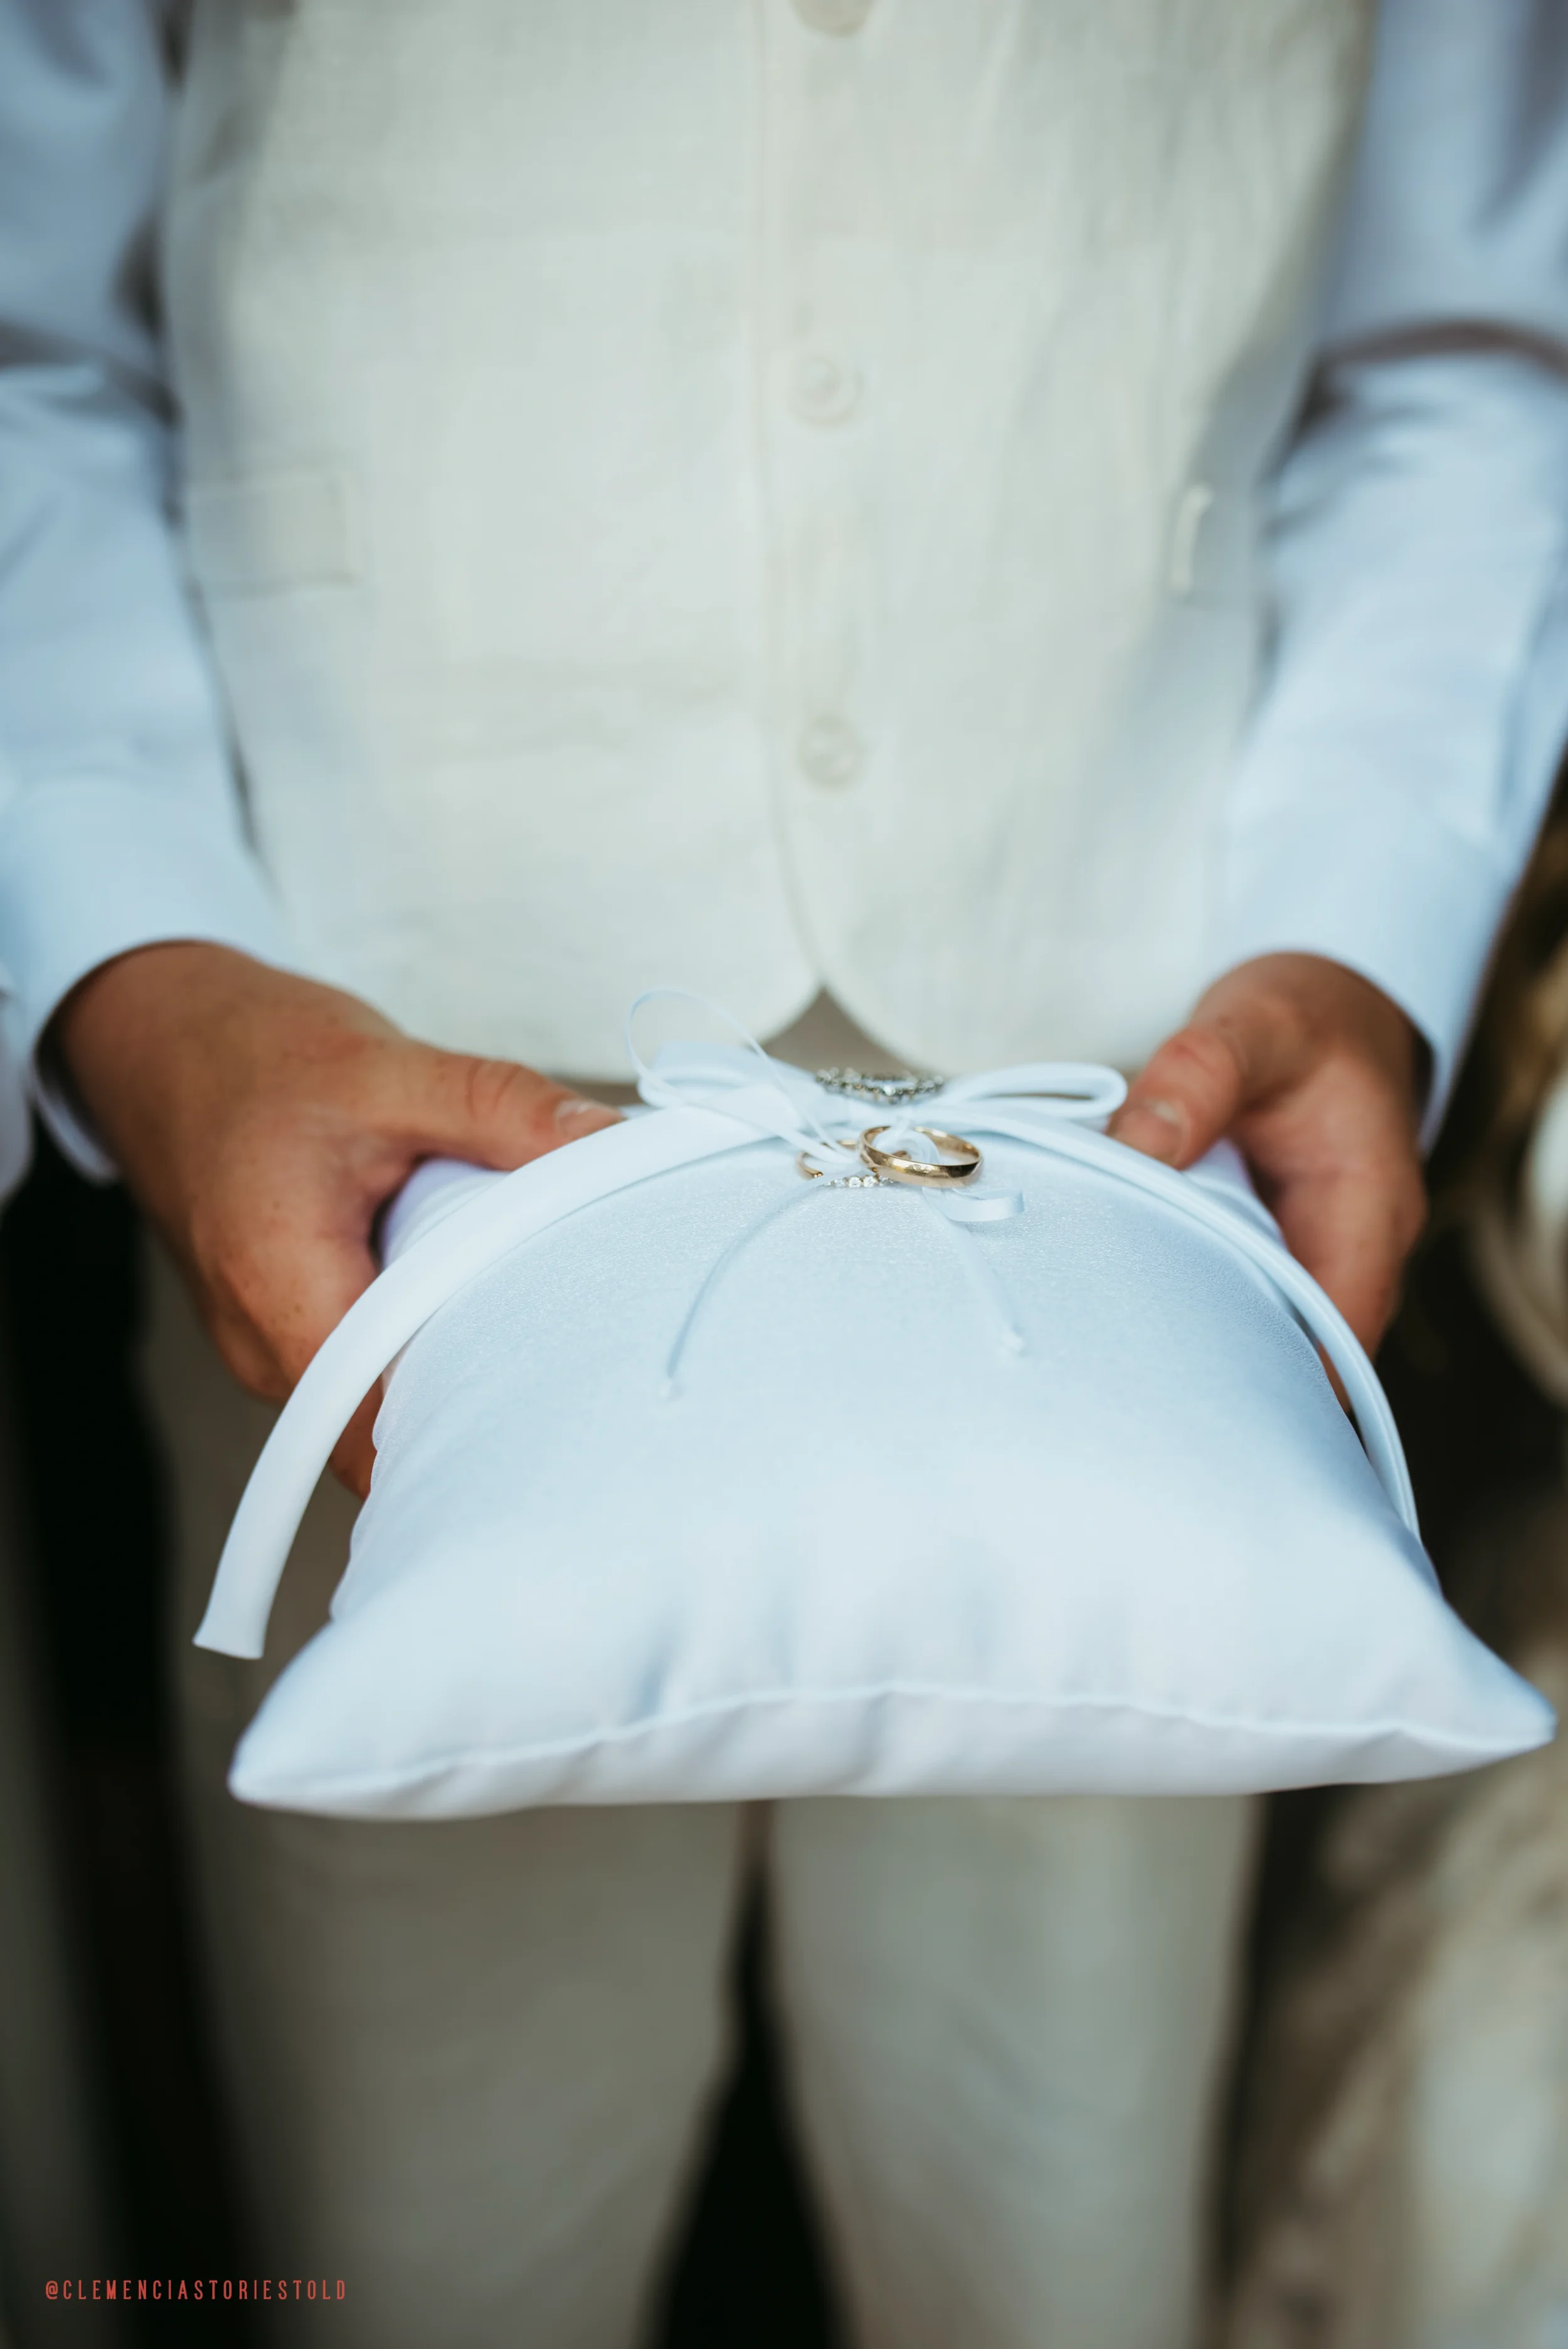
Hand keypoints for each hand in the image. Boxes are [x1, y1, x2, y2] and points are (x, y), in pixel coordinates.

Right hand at [53, 943, 619, 1494]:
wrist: (160, 1041)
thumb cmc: (251, 1056)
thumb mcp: (388, 1067)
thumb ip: (502, 1108)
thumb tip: (610, 1142)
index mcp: (279, 1288)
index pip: (383, 1429)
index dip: (475, 1429)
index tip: (561, 1402)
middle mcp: (260, 1345)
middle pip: (386, 1431)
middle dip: (479, 1400)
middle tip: (572, 1353)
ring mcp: (265, 1349)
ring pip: (374, 1408)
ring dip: (447, 1367)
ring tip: (521, 1314)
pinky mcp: (281, 1334)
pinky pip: (358, 1373)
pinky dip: (415, 1342)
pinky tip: (462, 1297)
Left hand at [1106, 953, 1426, 1353]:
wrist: (1329, 1006)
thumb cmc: (1311, 1018)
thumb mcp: (1256, 1022)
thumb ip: (1197, 1074)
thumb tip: (1135, 1144)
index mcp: (1370, 1211)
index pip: (1339, 1334)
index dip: (1274, 1381)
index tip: (1190, 1394)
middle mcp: (1353, 1248)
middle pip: (1299, 1353)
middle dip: (1221, 1375)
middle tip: (1126, 1377)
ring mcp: (1315, 1252)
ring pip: (1264, 1329)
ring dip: (1200, 1339)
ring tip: (1118, 1349)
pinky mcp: (1274, 1246)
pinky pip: (1237, 1291)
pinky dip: (1188, 1295)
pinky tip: (1128, 1295)